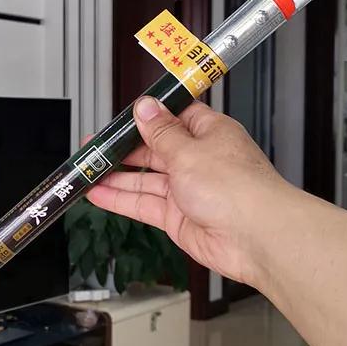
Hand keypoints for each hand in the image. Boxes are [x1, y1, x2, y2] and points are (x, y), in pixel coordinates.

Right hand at [87, 96, 291, 287]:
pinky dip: (120, 200)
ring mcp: (188, 190)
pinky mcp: (179, 217)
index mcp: (208, 133)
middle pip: (153, 150)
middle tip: (95, 148)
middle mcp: (198, 160)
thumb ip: (160, 132)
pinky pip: (143, 205)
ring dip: (116, 176)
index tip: (121, 118)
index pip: (172, 118)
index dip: (146, 117)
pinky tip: (99, 195)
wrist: (257, 237)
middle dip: (123, 149)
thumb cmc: (239, 189)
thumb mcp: (189, 150)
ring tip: (89, 171)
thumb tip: (145, 108)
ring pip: (144, 179)